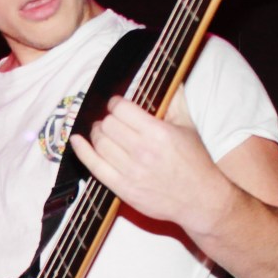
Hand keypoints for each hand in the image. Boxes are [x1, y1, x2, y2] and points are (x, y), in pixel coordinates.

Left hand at [70, 86, 231, 234]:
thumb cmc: (196, 162)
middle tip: (111, 120)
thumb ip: (176, 100)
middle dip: (107, 118)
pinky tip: (76, 141)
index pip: (121, 109)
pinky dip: (81, 151)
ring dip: (97, 133)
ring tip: (102, 131)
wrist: (201, 200)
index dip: (115, 103)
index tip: (117, 105)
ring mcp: (131, 171)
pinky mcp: (123, 188)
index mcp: (157, 132)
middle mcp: (142, 151)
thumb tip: (170, 78)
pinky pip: (94, 166)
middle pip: (107, 124)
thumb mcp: (188, 126)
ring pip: (99, 143)